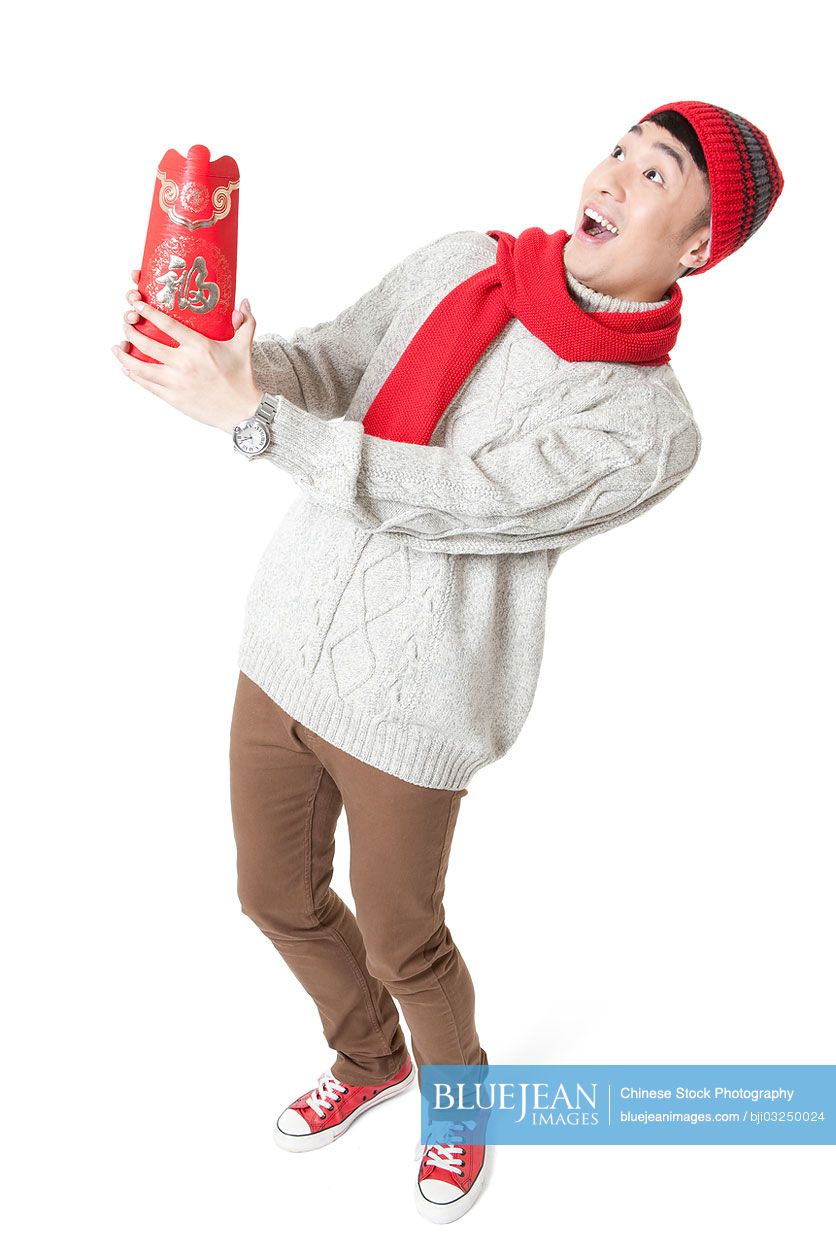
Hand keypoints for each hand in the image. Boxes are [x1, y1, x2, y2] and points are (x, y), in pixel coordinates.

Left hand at [112, 269, 263, 434]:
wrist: (242, 411)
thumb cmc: (242, 378)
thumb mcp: (244, 346)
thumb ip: (245, 322)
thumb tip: (245, 302)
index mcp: (199, 346)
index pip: (167, 325)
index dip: (148, 312)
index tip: (137, 305)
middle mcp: (184, 363)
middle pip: (147, 344)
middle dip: (131, 332)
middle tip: (126, 325)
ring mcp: (176, 382)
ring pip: (141, 367)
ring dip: (125, 356)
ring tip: (117, 347)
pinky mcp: (173, 397)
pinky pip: (147, 385)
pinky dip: (134, 376)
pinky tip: (126, 369)